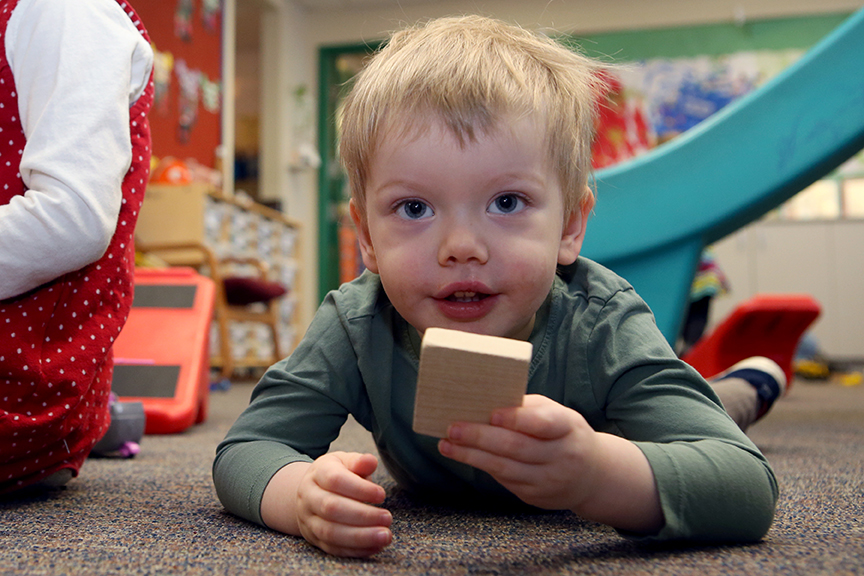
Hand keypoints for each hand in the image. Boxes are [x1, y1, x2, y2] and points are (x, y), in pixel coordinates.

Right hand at [264, 452, 391, 556]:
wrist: (309, 494)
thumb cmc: (335, 474)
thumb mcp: (344, 462)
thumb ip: (359, 462)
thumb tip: (371, 461)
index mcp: (317, 473)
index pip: (335, 480)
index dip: (359, 489)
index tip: (382, 495)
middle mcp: (308, 496)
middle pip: (331, 508)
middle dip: (362, 516)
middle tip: (387, 518)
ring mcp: (308, 520)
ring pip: (330, 532)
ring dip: (360, 537)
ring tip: (384, 536)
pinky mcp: (313, 539)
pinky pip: (332, 548)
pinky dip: (355, 550)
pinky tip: (375, 547)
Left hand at [438, 395, 662, 532]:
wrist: (592, 476)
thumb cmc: (565, 434)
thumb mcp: (558, 414)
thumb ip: (527, 408)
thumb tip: (484, 400)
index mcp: (567, 428)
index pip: (543, 423)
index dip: (517, 419)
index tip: (492, 414)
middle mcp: (561, 456)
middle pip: (516, 447)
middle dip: (481, 437)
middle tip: (453, 427)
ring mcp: (548, 480)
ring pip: (504, 468)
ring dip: (471, 455)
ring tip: (447, 444)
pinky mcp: (535, 497)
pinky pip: (504, 480)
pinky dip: (481, 466)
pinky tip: (462, 455)